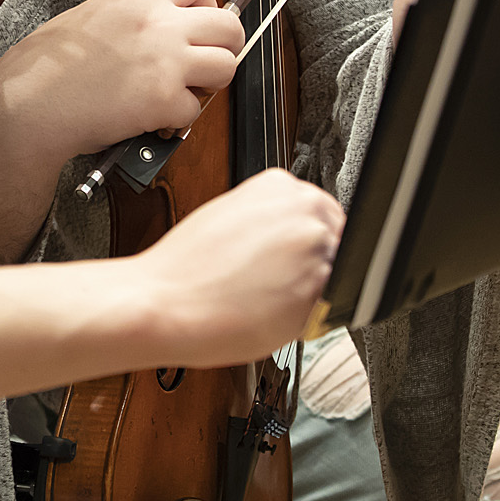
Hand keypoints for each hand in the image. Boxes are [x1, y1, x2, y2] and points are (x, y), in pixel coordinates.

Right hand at [0, 0, 246, 171]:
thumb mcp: (93, 16)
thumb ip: (135, 15)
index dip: (206, 5)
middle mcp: (159, 22)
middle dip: (223, 47)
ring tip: (179, 91)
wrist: (28, 103)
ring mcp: (166, 61)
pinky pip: (196, 110)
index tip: (197, 22)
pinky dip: (177, 119)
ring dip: (208, 83)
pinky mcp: (164, 101)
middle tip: (203, 63)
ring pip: (227, 67)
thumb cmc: (48, 66)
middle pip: (229, 26)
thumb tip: (169, 27)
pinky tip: (151, 117)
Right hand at [132, 168, 343, 364]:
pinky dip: (305, 314)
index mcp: (281, 186)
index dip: (306, 237)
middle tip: (277, 277)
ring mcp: (314, 254)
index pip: (320, 209)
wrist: (164, 302)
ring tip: (265, 296)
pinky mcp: (318, 296)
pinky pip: (326, 307)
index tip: (291, 252)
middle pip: (335, 238)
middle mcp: (305, 215)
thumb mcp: (228, 214)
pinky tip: (268, 311)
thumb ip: (269, 216)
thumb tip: (291, 233)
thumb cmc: (186, 267)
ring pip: (333, 274)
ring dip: (310, 287)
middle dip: (314, 259)